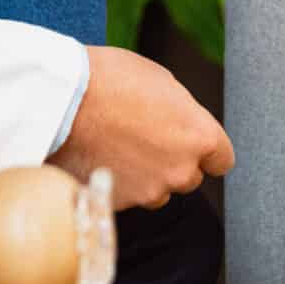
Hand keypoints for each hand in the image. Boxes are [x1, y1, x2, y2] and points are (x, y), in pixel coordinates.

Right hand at [50, 45, 233, 208]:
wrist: (62, 100)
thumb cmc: (111, 79)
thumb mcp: (161, 82)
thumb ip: (180, 112)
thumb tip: (179, 123)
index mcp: (199, 136)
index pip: (222, 160)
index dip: (207, 153)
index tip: (193, 147)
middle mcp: (180, 170)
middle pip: (188, 178)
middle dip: (172, 164)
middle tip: (144, 141)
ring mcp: (148, 192)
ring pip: (155, 191)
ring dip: (144, 177)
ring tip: (116, 147)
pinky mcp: (118, 204)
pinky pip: (124, 197)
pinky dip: (116, 183)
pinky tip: (98, 158)